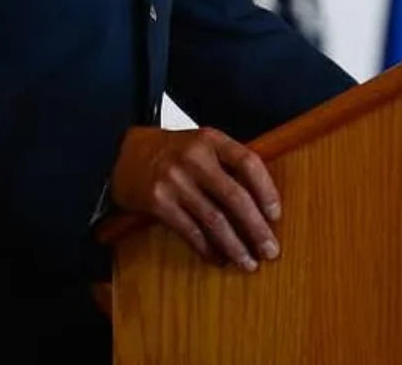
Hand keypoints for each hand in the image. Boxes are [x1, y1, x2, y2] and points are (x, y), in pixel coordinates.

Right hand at [109, 126, 280, 271]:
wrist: (125, 155)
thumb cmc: (174, 153)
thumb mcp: (202, 146)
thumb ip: (229, 165)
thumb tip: (264, 204)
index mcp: (210, 139)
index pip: (248, 162)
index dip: (266, 190)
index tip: (276, 216)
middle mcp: (193, 157)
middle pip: (234, 196)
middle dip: (256, 228)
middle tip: (271, 251)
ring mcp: (174, 180)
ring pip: (213, 220)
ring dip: (235, 246)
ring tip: (249, 263)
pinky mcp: (158, 202)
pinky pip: (190, 231)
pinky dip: (207, 249)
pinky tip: (219, 259)